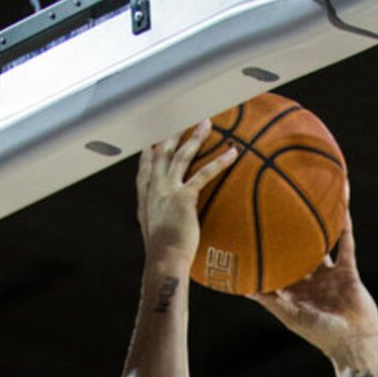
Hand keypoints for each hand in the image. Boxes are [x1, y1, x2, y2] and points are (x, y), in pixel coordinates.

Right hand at [136, 122, 234, 266]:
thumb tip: (165, 227)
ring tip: (207, 122)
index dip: (150, 152)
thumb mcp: (154, 234)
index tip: (153, 139)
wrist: (163, 260)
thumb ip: (159, 223)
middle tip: (182, 116)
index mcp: (146, 198)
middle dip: (172, 133)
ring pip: (182, 155)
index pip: (145, 168)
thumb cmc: (162, 254)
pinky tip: (232, 152)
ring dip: (195, 137)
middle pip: (162, 153)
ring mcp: (168, 190)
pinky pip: (204, 173)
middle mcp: (154, 189)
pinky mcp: (184, 197)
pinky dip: (219, 161)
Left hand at [251, 217, 377, 367]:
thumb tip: (243, 287)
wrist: (354, 342)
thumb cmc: (320, 334)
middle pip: (295, 250)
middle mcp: (309, 280)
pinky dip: (344, 226)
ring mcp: (329, 275)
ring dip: (317, 224)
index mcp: (292, 291)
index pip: (275, 267)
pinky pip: (345, 243)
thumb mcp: (290, 315)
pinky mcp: (348, 271)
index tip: (249, 231)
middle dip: (287, 231)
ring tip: (310, 198)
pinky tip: (340, 204)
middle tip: (273, 204)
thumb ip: (268, 300)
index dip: (264, 251)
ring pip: (321, 243)